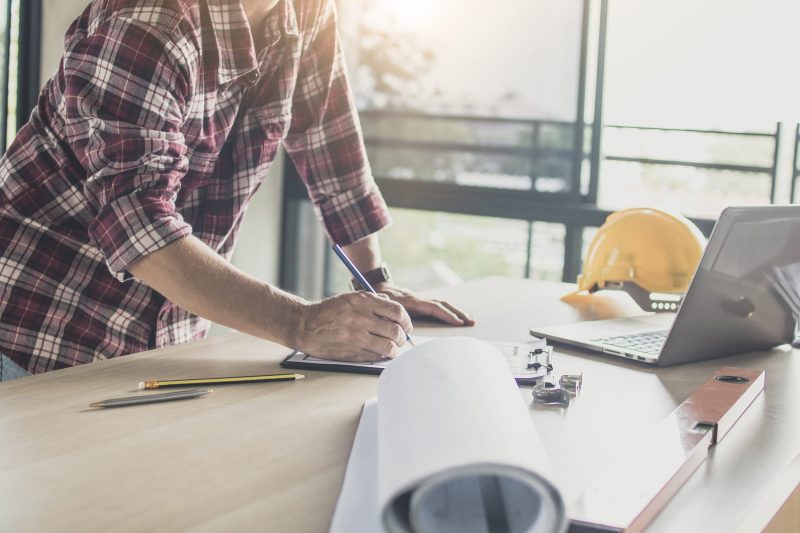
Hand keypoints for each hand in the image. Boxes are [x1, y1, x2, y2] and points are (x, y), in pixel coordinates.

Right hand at [297, 291, 412, 361]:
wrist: (305, 325)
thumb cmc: (330, 311)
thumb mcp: (351, 298)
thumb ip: (374, 301)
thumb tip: (396, 312)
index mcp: (362, 301)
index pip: (397, 311)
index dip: (406, 321)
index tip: (406, 326)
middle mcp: (361, 318)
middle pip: (396, 330)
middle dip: (403, 337)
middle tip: (401, 339)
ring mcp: (356, 336)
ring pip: (389, 347)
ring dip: (395, 350)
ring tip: (393, 349)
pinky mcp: (351, 352)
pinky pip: (376, 356)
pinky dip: (382, 356)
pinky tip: (380, 353)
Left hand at [375, 283, 475, 326]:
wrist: (378, 285)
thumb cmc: (379, 297)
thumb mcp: (381, 304)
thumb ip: (387, 312)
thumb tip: (391, 320)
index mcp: (412, 302)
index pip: (434, 308)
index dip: (446, 315)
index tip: (458, 323)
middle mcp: (419, 300)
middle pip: (443, 305)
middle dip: (458, 313)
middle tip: (470, 322)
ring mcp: (421, 301)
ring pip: (443, 305)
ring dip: (456, 312)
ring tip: (469, 320)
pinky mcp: (421, 303)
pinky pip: (438, 307)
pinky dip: (449, 311)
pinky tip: (456, 317)